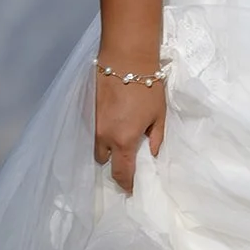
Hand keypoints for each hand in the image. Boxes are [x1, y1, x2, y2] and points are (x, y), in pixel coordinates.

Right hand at [93, 53, 166, 194]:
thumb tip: (152, 155)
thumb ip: (155, 139)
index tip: (131, 190)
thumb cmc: (148, 88)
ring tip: (121, 146)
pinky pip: (95, 131)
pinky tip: (115, 129)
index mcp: (124, 141)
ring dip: (107, 150)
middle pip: (104, 162)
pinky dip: (103, 135)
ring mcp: (94, 123)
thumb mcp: (159, 117)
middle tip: (127, 165)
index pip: (121, 172)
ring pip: (97, 147)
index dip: (126, 184)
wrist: (126, 59)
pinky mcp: (90, 111)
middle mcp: (105, 136)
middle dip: (114, 166)